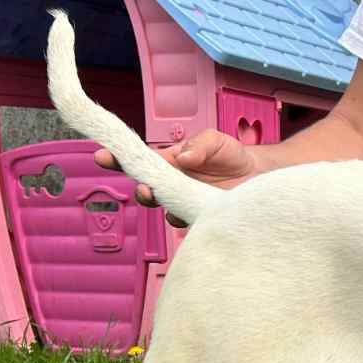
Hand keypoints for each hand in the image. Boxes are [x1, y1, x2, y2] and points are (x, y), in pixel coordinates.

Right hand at [93, 129, 258, 206]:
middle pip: (146, 190)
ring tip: (171, 201)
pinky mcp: (200, 218)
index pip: (139, 161)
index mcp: (169, 162)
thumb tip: (183, 157)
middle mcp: (172, 184)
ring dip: (166, 207)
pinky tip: (194, 214)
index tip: (103, 155)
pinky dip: (188, 218)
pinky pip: (188, 222)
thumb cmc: (231, 155)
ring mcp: (185, 203)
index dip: (119, 159)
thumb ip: (198, 145)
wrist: (258, 175)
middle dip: (140, 189)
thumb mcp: (215, 140)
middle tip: (144, 188)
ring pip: (165, 209)